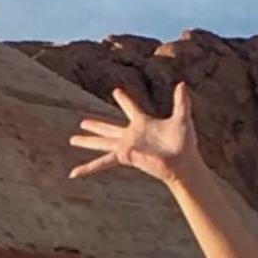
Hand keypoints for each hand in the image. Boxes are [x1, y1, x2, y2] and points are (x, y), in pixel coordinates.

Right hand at [68, 79, 195, 183]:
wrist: (182, 162)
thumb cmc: (184, 144)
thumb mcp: (182, 118)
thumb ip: (181, 101)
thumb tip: (182, 84)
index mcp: (143, 123)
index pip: (130, 108)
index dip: (124, 100)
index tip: (116, 91)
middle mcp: (132, 135)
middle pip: (109, 128)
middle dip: (96, 125)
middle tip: (83, 122)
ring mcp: (126, 146)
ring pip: (101, 143)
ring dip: (87, 141)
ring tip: (72, 140)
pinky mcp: (123, 156)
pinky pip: (102, 162)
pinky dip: (87, 168)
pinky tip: (74, 173)